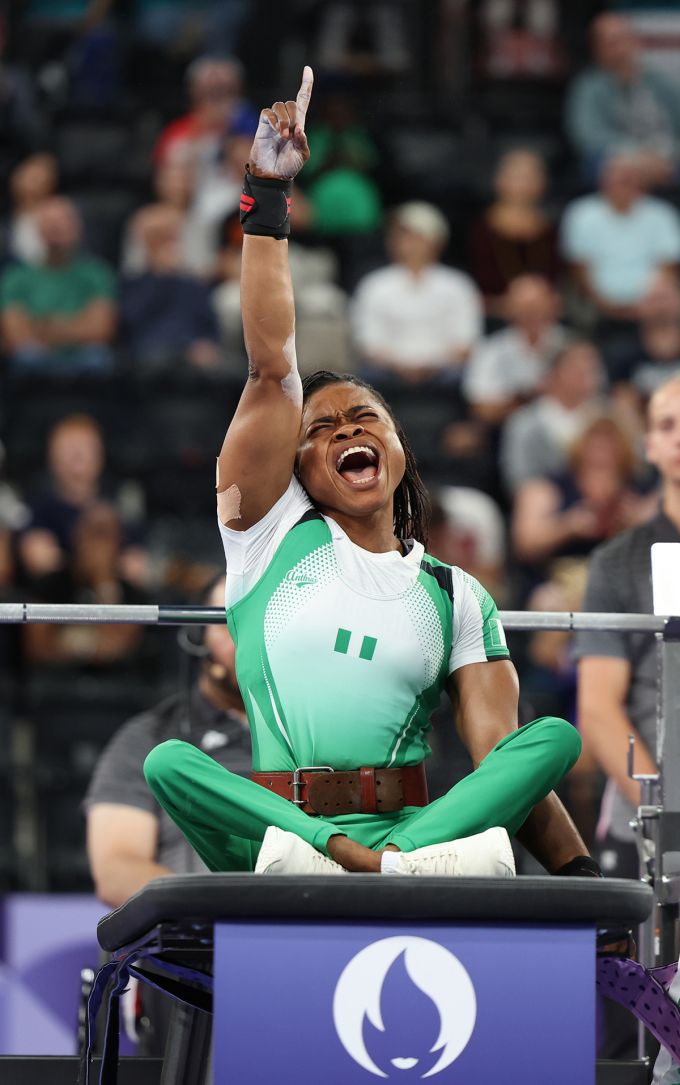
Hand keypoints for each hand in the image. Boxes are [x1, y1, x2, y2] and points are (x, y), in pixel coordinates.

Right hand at [248, 66, 313, 180]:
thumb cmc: (288, 167)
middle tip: (290, 136)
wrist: (272, 175)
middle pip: (292, 103)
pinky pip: (268, 112)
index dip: (306, 85)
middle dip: (293, 117)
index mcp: (298, 125)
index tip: (308, 69)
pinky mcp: (262, 124)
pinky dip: (274, 120)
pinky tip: (276, 132)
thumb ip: (303, 142)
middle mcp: (286, 120)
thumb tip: (299, 128)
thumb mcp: (302, 156)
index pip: (303, 100)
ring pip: (281, 106)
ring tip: (283, 136)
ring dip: (284, 120)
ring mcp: (274, 122)